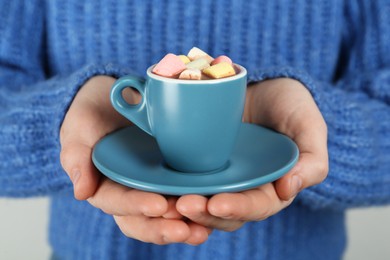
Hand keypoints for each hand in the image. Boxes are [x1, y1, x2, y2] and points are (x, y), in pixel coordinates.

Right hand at [60, 76, 210, 244]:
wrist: (113, 99)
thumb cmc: (93, 113)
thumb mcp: (79, 127)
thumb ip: (76, 155)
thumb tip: (82, 193)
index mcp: (104, 186)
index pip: (118, 202)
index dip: (137, 206)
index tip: (158, 205)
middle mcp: (129, 193)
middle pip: (143, 221)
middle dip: (163, 228)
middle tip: (186, 230)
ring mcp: (150, 187)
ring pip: (165, 217)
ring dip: (184, 226)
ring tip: (202, 231)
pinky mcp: (170, 178)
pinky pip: (182, 197)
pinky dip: (196, 209)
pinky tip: (214, 212)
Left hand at [176, 78, 327, 230]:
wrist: (263, 87)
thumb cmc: (290, 105)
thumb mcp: (308, 125)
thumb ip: (312, 158)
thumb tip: (289, 189)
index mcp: (272, 187)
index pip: (256, 206)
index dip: (238, 208)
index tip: (217, 203)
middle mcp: (243, 188)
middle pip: (223, 212)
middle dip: (203, 213)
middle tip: (182, 205)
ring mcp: (220, 177)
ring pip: (201, 202)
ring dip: (183, 208)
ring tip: (165, 204)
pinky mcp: (199, 163)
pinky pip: (184, 181)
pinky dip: (171, 189)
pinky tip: (154, 188)